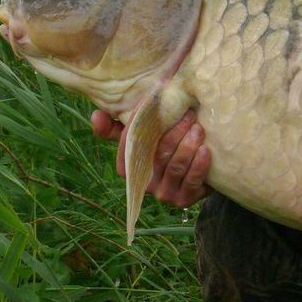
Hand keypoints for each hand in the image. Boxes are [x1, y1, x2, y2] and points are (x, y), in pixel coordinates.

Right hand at [91, 108, 212, 208]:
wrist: (199, 174)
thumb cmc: (164, 149)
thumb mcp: (144, 139)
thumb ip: (121, 127)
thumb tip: (96, 115)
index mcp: (128, 169)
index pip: (128, 145)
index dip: (139, 122)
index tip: (152, 102)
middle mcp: (143, 184)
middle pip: (157, 153)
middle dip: (174, 131)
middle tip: (188, 114)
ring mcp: (163, 194)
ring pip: (175, 166)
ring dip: (188, 144)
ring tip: (198, 128)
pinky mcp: (184, 199)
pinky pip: (191, 180)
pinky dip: (199, 163)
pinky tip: (205, 148)